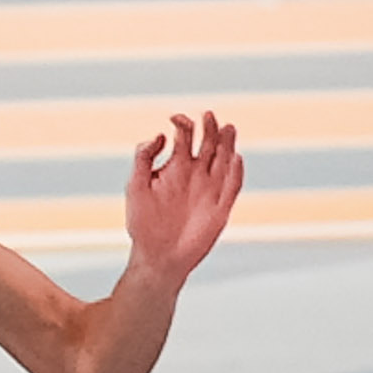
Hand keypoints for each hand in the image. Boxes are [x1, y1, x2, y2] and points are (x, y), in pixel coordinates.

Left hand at [122, 111, 243, 275]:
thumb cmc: (142, 222)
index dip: (184, 124)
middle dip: (209, 129)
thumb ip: (143, 158)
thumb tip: (160, 135)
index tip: (176, 119)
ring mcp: (210, 190)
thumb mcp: (136, 186)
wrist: (157, 256)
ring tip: (227, 127)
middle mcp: (196, 174)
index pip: (186, 136)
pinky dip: (236, 172)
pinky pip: (232, 187)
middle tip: (207, 116)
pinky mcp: (221, 208)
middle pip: (209, 143)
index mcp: (175, 167)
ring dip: (227, 144)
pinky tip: (235, 157)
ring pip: (224, 160)